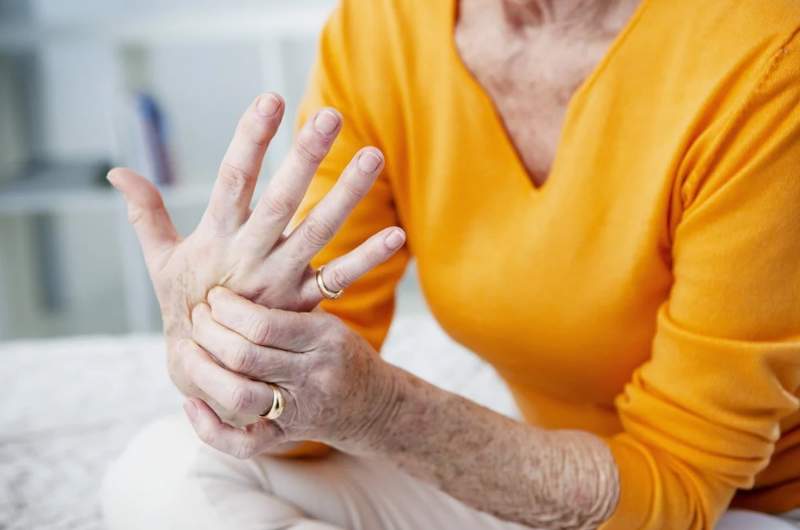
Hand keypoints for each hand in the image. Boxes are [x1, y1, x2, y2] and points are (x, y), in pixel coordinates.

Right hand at [108, 93, 404, 419]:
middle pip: (280, 199)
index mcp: (216, 238)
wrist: (204, 372)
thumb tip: (116, 171)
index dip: (249, 140)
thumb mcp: (160, 261)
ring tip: (374, 157)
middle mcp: (251, 255)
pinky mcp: (302, 304)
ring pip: (317, 231)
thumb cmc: (183, 307)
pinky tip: (397, 234)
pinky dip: (367, 258)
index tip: (269, 100)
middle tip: (330, 118)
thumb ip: (146, 214)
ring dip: (346, 194)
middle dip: (304, 158)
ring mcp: (280, 280)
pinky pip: (339, 280)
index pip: (232, 179)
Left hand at [183, 286, 399, 457]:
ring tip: (187, 350)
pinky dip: (210, 428)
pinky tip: (190, 404)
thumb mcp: (327, 321)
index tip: (214, 296)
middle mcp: (312, 374)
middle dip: (209, 333)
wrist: (375, 405)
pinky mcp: (284, 435)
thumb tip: (240, 271)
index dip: (228, 309)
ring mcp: (298, 409)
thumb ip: (290, 304)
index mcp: (324, 338)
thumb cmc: (341, 353)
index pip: (264, 324)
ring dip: (202, 372)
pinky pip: (243, 443)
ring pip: (239, 397)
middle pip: (245, 357)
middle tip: (197, 317)